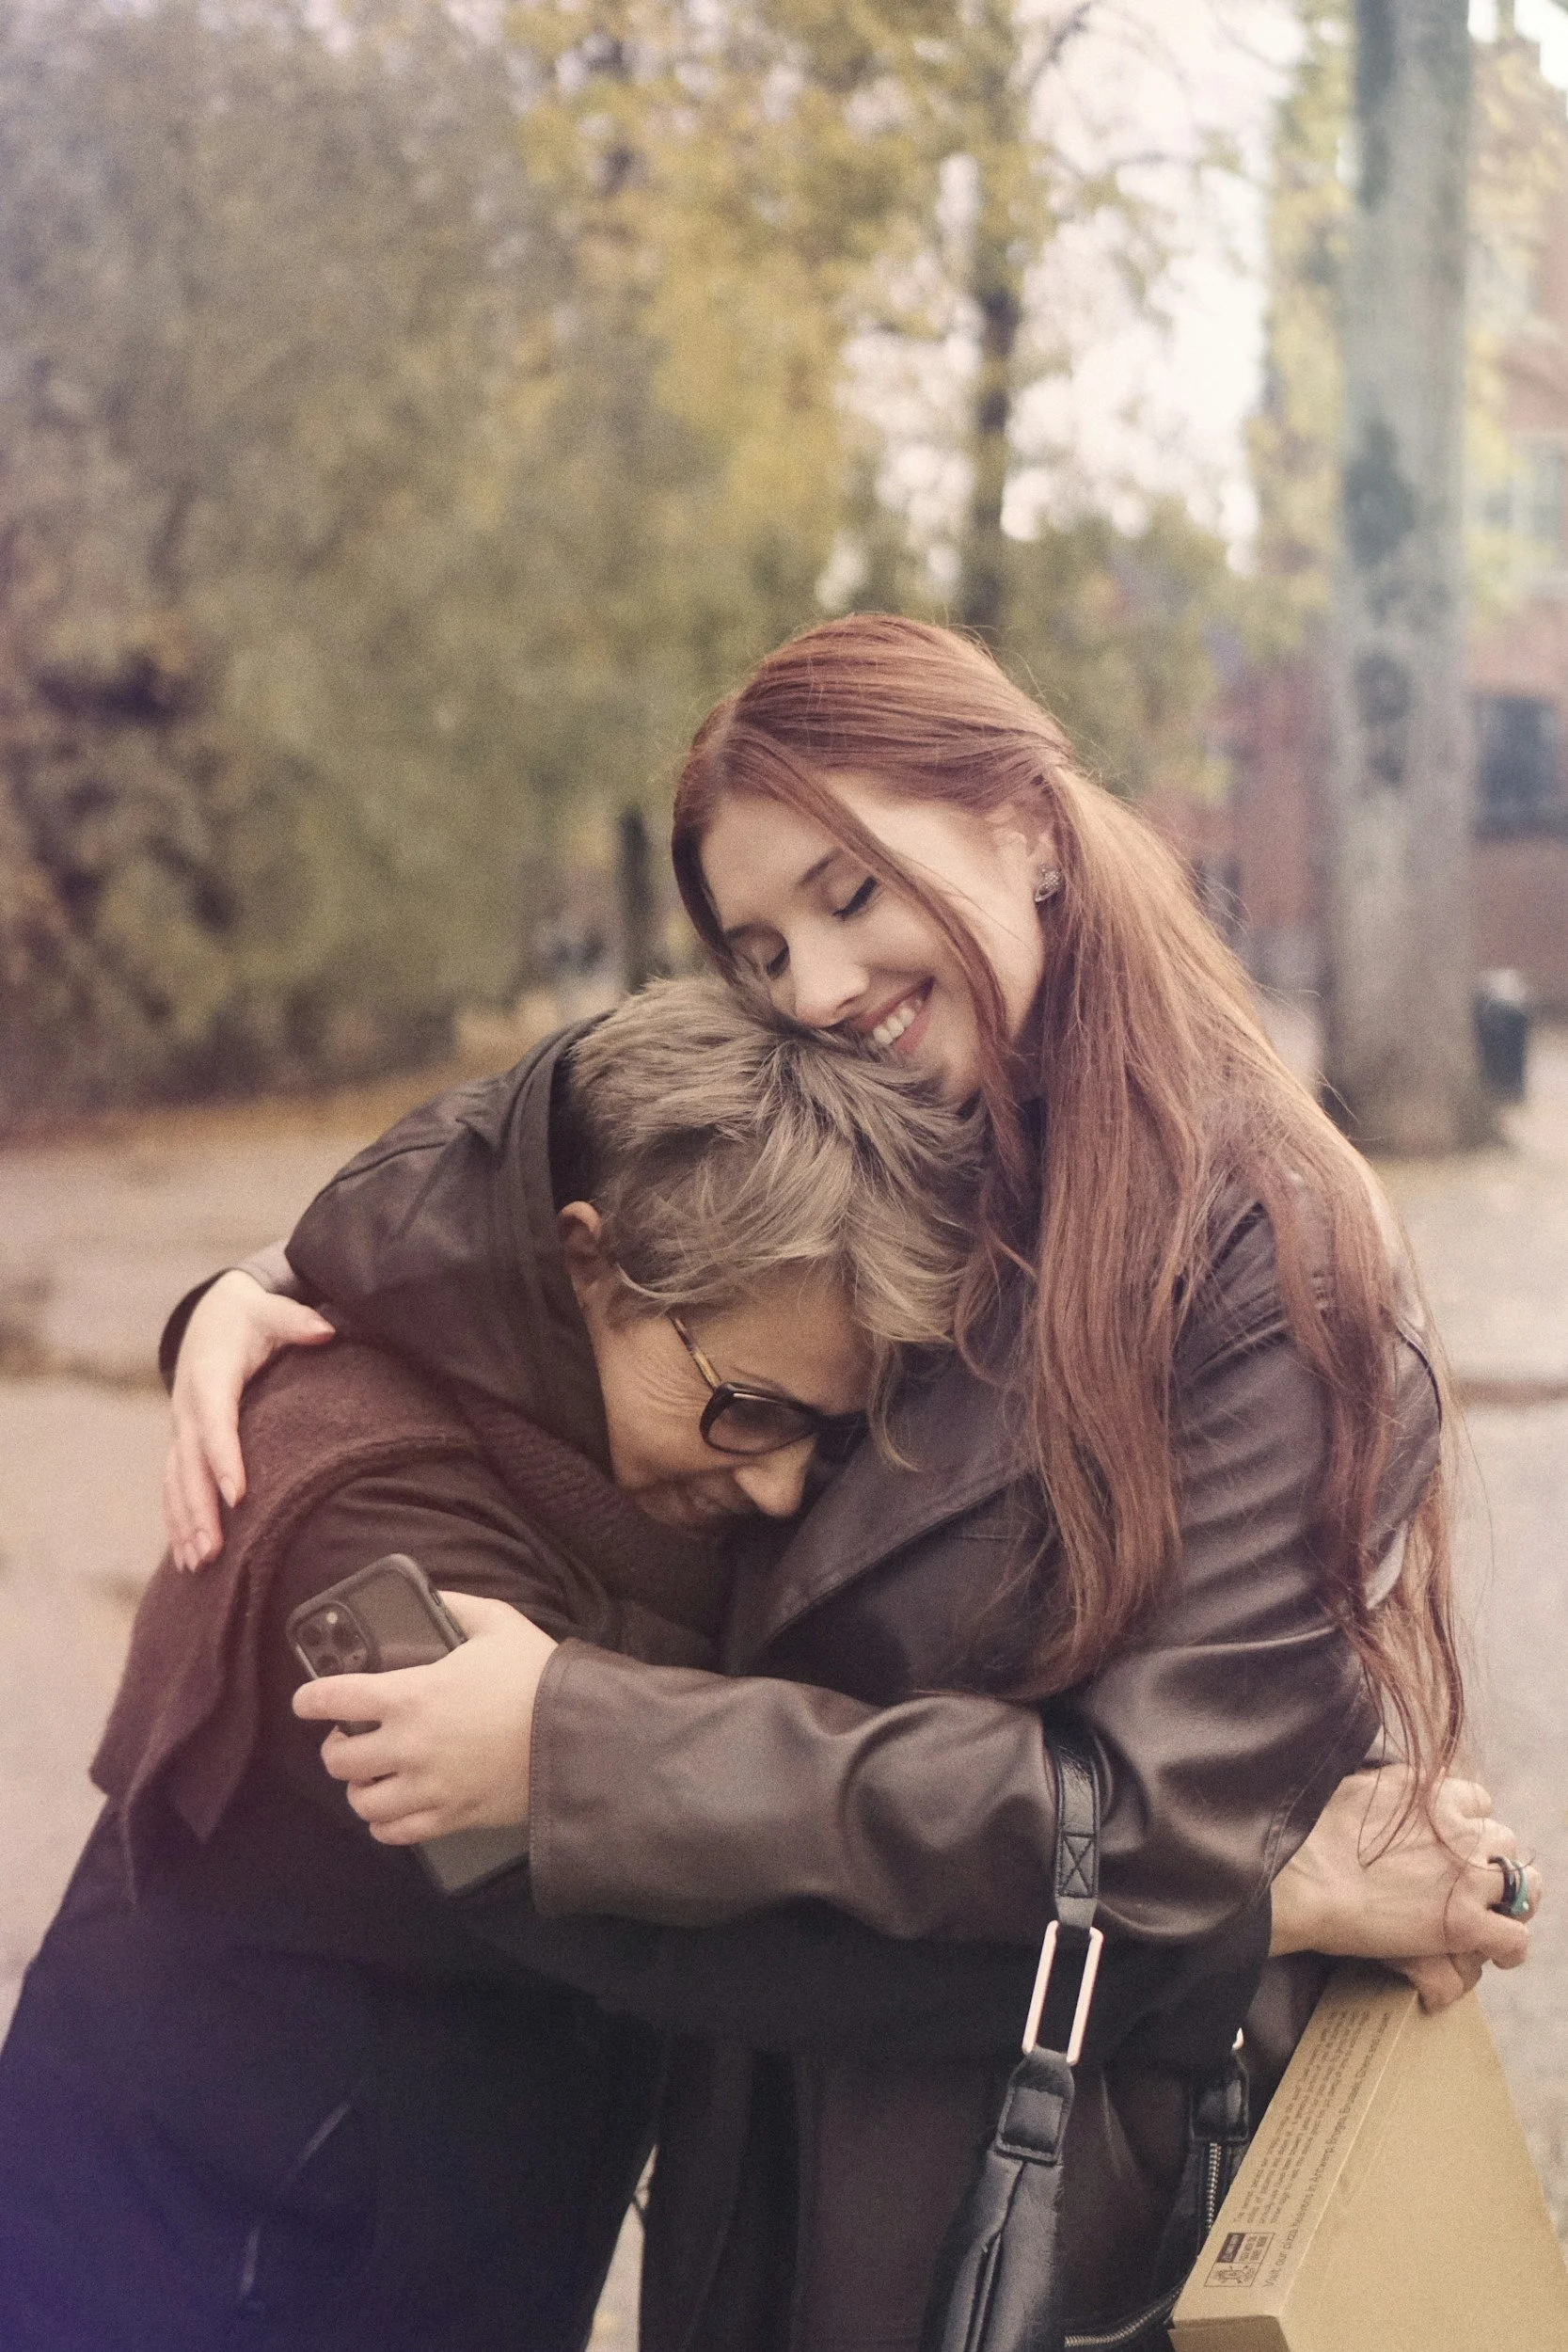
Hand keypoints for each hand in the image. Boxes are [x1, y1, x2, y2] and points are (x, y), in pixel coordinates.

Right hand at [164, 1271, 335, 1568]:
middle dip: (201, 1509)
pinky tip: (187, 1557)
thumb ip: (298, 1321)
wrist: (211, 1317)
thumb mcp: (272, 1311)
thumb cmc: (250, 1319)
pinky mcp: (181, 1443)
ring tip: (200, 1564)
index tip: (237, 1495)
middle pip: (191, 1464)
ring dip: (185, 1524)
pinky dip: (177, 1521)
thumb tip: (325, 1330)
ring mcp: (181, 1428)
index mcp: (211, 1377)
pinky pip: (174, 1486)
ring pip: (177, 1482)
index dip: (224, 1458)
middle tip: (214, 1551)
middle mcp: (189, 1407)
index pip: (216, 1422)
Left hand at [293, 1592, 557, 1844]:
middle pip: (339, 1759)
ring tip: (371, 1778)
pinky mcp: (450, 1818)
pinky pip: (396, 1833)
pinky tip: (393, 1810)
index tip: (306, 1701)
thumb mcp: (498, 1623)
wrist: (578, 1736)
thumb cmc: (536, 1676)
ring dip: (359, 1788)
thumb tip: (431, 1599)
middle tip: (347, 1740)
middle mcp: (408, 1746)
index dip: (311, 1698)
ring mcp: (427, 1787)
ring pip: (362, 1802)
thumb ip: (457, 1606)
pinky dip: (385, 1824)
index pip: (336, 1698)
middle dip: (335, 1748)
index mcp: (411, 1695)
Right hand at [1269, 1768, 1539, 2011]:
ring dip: (1508, 1899)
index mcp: (1432, 1791)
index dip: (1467, 1824)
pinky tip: (1495, 1955)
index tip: (1450, 1844)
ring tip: (1490, 1917)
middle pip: (1502, 1840)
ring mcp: (1466, 1876)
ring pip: (1524, 1885)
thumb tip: (1386, 1794)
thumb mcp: (1354, 1786)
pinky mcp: (1465, 1922)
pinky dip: (1508, 1948)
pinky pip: (1514, 1937)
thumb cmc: (1309, 1834)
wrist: (1301, 1877)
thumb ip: (1387, 1788)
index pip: (1478, 1801)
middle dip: (1487, 1861)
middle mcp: (1459, 1828)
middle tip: (1463, 1883)